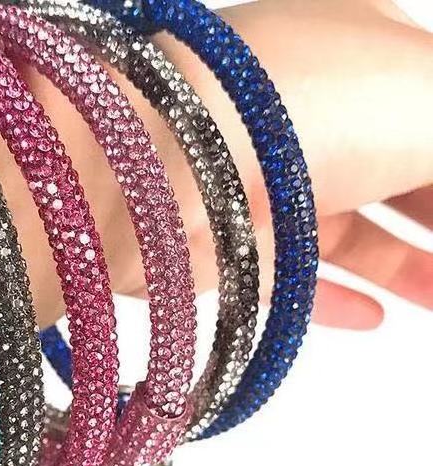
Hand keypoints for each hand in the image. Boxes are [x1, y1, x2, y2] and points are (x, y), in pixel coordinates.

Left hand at [140, 0, 432, 328]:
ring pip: (346, 226)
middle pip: (392, 166)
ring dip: (403, 264)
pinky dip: (334, 296)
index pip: (423, 97)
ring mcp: (258, 178)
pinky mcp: (223, 243)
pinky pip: (289, 276)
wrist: (162, 171)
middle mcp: (300, 108)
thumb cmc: (301, 109)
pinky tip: (375, 318)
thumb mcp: (427, 98)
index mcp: (351, 43)